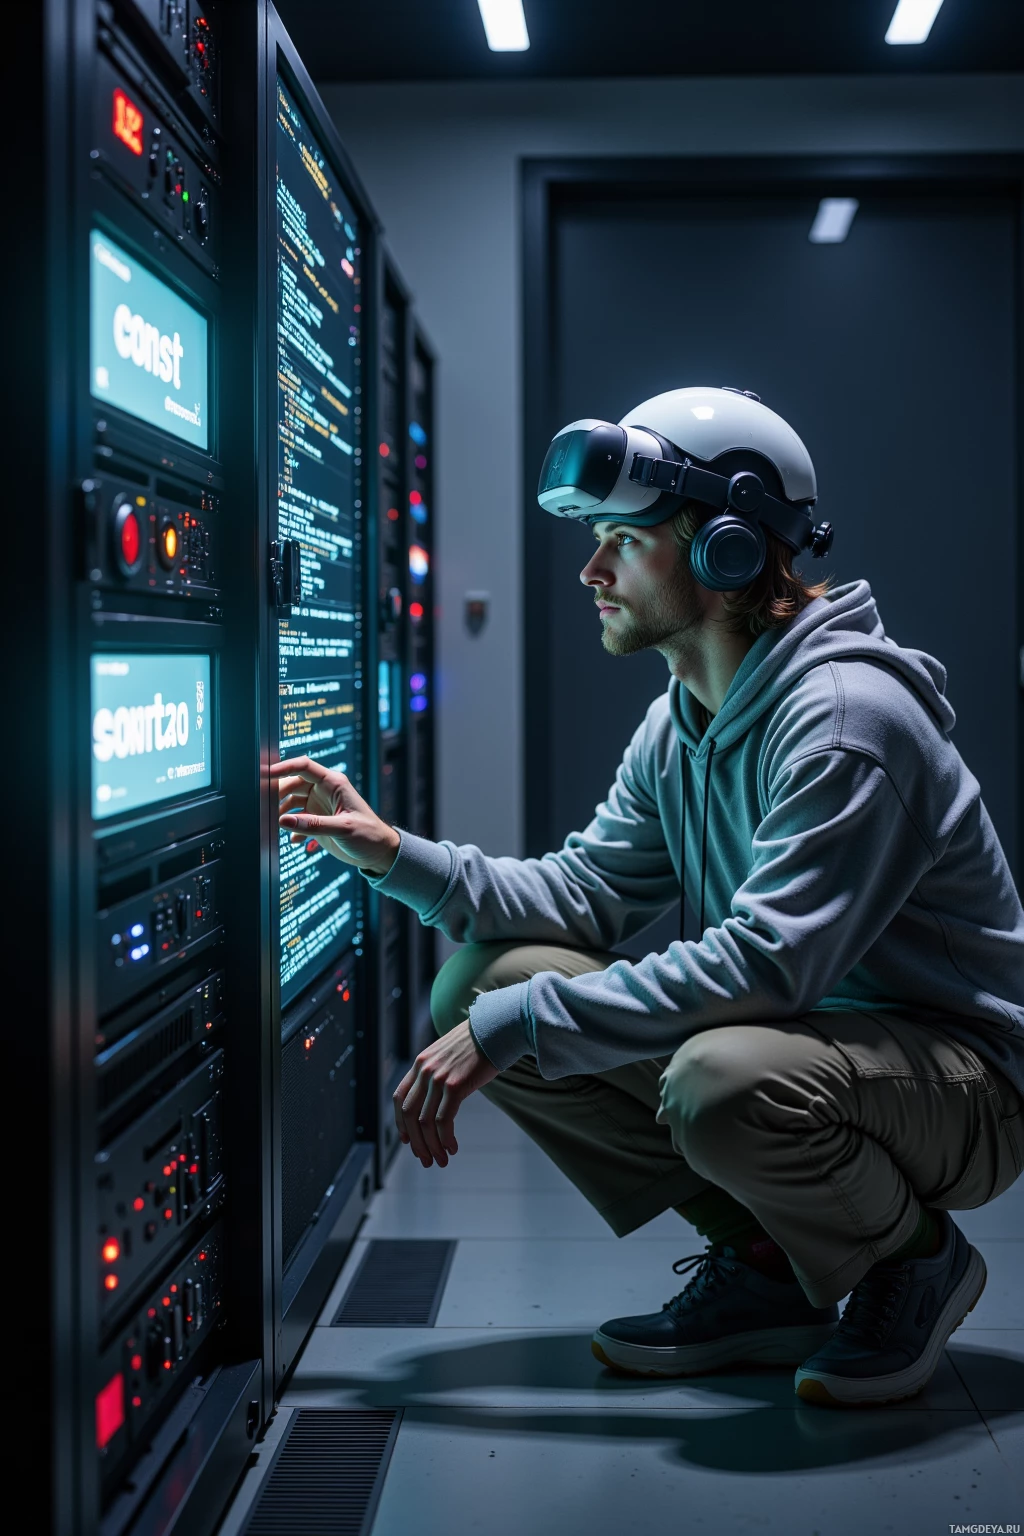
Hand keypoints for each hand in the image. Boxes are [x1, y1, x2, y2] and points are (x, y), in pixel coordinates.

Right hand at [269, 755, 399, 873]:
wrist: (378, 854)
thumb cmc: (369, 835)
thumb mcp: (343, 829)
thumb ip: (313, 825)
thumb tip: (283, 821)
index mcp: (334, 784)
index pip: (305, 767)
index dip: (284, 767)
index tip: (266, 774)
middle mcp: (324, 792)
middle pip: (293, 784)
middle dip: (278, 793)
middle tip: (265, 806)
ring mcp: (318, 806)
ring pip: (291, 802)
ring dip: (282, 813)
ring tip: (272, 825)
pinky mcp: (316, 821)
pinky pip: (296, 820)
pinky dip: (291, 829)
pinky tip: (294, 840)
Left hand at [393, 1021, 498, 1167]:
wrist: (497, 1027)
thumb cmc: (479, 1043)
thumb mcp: (449, 1054)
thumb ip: (439, 1071)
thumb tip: (440, 1094)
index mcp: (420, 1063)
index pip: (399, 1098)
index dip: (400, 1123)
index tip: (407, 1141)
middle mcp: (425, 1070)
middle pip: (409, 1115)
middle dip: (416, 1142)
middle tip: (426, 1160)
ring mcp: (438, 1078)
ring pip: (425, 1122)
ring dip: (431, 1146)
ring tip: (441, 1160)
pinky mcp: (455, 1085)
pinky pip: (443, 1121)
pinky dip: (445, 1139)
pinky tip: (453, 1148)